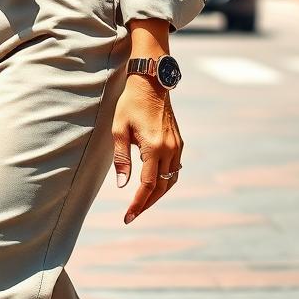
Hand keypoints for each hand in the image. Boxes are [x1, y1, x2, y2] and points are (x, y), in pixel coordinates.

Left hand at [112, 75, 182, 224]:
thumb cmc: (130, 103)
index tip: (128, 217)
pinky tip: (154, 184)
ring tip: (142, 203)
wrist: (151, 82)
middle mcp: (170, 149)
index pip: (147, 185)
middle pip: (161, 187)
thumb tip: (123, 185)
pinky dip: (165, 181)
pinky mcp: (179, 142)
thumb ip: (121, 158)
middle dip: (147, 203)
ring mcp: (177, 146)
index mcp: (154, 147)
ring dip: (157, 194)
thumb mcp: (119, 129)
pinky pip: (175, 169)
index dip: (137, 203)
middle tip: (132, 215)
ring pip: (171, 180)